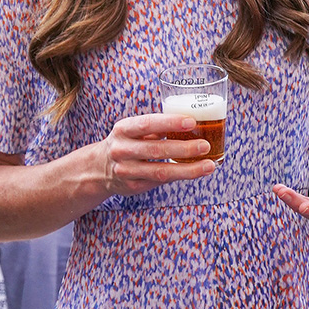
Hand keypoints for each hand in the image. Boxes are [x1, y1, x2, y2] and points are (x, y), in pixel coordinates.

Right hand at [93, 113, 217, 198]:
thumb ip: (156, 128)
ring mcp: (125, 170)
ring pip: (160, 171)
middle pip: (156, 149)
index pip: (148, 124)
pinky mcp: (132, 186)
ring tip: (209, 165)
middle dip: (184, 148)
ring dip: (187, 169)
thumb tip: (193, 123)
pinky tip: (194, 172)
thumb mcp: (134, 130)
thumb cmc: (127, 143)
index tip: (191, 122)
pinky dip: (179, 176)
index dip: (170, 122)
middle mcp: (121, 149)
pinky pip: (159, 182)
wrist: (99, 168)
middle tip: (205, 145)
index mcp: (123, 129)